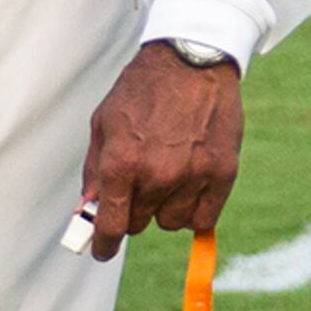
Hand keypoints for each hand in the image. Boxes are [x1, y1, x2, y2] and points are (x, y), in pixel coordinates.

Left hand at [74, 42, 242, 261]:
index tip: (103, 250)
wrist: (192, 59)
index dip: (104, 244)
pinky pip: (203, 218)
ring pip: (171, 223)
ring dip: (165, 207)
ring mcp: (193, 175)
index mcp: (121, 162)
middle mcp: (157, 175)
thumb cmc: (142, 89)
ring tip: (168, 173)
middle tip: (139, 184)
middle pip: (139, 224)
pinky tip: (191, 184)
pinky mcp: (222, 173)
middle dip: (134, 210)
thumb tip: (87, 211)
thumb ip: (95, 171)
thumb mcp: (105, 123)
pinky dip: (195, 208)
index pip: (111, 225)